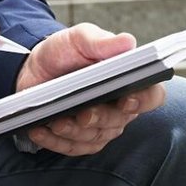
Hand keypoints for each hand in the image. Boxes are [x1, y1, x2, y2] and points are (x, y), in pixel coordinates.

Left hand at [15, 23, 167, 155]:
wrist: (34, 68)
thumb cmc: (64, 52)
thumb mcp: (79, 39)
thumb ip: (100, 41)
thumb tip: (127, 42)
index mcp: (128, 82)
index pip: (151, 95)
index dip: (143, 101)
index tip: (127, 100)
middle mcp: (119, 108)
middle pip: (118, 120)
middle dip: (99, 118)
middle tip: (83, 114)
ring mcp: (100, 126)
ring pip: (94, 137)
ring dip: (73, 131)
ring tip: (55, 121)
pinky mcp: (79, 139)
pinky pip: (71, 147)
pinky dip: (54, 141)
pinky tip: (38, 130)